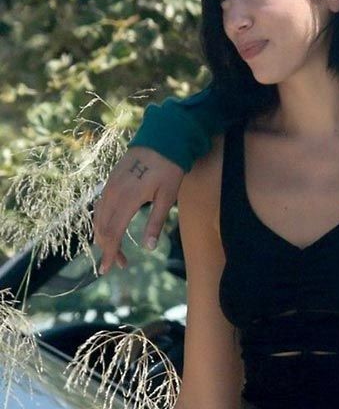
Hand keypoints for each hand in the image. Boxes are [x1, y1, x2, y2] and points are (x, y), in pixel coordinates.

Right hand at [93, 146, 183, 273]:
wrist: (162, 138)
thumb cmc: (169, 169)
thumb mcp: (167, 198)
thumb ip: (156, 223)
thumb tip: (148, 248)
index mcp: (126, 199)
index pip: (112, 233)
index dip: (110, 253)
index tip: (108, 270)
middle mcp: (113, 193)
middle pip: (102, 228)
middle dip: (108, 249)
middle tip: (120, 265)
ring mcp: (110, 186)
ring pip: (99, 217)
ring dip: (105, 236)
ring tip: (117, 252)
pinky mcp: (111, 181)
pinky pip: (101, 206)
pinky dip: (103, 222)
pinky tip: (111, 230)